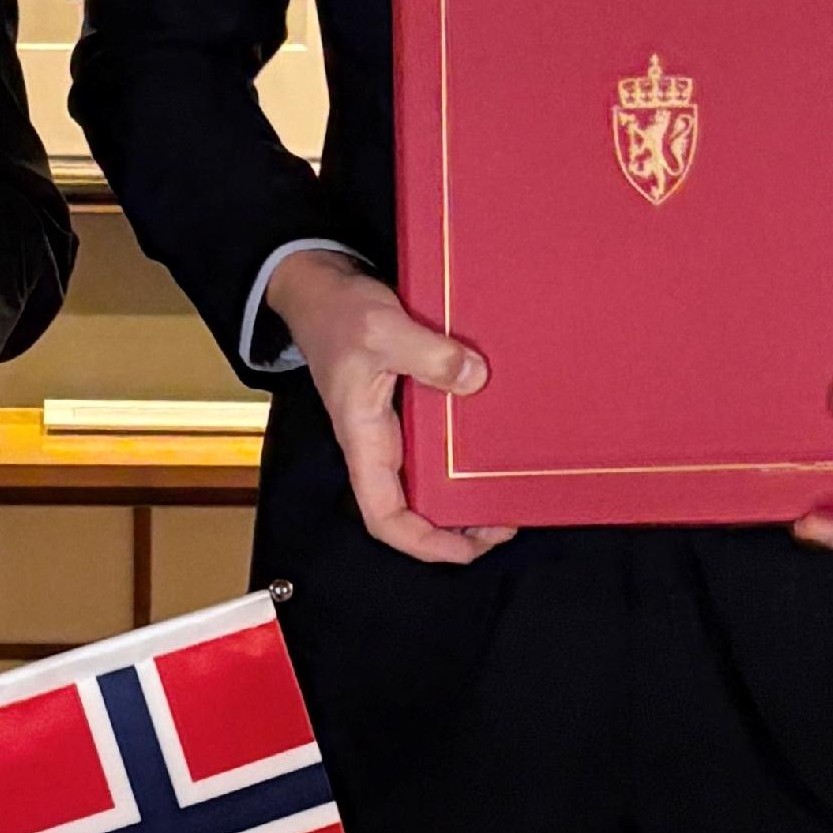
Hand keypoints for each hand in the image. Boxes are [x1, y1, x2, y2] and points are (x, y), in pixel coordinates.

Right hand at [270, 248, 517, 568]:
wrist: (322, 287)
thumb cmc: (337, 313)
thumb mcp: (382, 329)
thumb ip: (428, 355)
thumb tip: (475, 380)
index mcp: (364, 439)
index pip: (385, 516)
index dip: (425, 542)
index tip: (471, 546)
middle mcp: (381, 442)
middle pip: (415, 507)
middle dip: (460, 525)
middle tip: (508, 517)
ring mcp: (396, 425)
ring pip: (431, 477)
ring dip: (468, 490)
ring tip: (510, 488)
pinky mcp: (411, 403)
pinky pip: (441, 440)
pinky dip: (468, 449)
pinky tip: (498, 439)